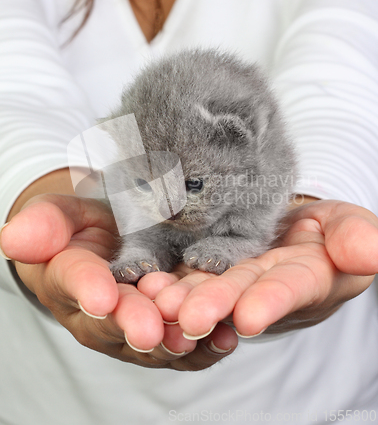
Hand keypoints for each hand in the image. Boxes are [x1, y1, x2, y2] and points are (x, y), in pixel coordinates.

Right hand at [0, 194, 236, 369]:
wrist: (108, 241)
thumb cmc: (82, 227)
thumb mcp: (61, 214)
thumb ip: (44, 224)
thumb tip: (13, 237)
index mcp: (70, 281)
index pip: (76, 284)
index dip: (88, 289)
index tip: (101, 296)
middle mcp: (102, 312)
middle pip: (118, 322)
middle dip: (134, 325)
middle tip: (151, 330)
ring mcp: (137, 321)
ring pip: (155, 339)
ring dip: (174, 340)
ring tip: (194, 336)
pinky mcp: (170, 324)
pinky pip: (186, 342)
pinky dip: (206, 345)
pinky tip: (227, 339)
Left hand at [138, 200, 377, 337]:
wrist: (295, 225)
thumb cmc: (329, 229)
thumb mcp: (349, 225)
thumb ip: (355, 238)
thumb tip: (369, 253)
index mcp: (305, 278)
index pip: (290, 290)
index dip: (271, 302)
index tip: (248, 317)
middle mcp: (265, 285)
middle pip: (241, 293)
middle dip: (216, 304)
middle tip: (188, 317)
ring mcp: (236, 276)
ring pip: (208, 286)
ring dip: (182, 297)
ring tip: (157, 300)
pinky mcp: (211, 265)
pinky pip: (188, 272)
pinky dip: (169, 278)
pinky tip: (146, 281)